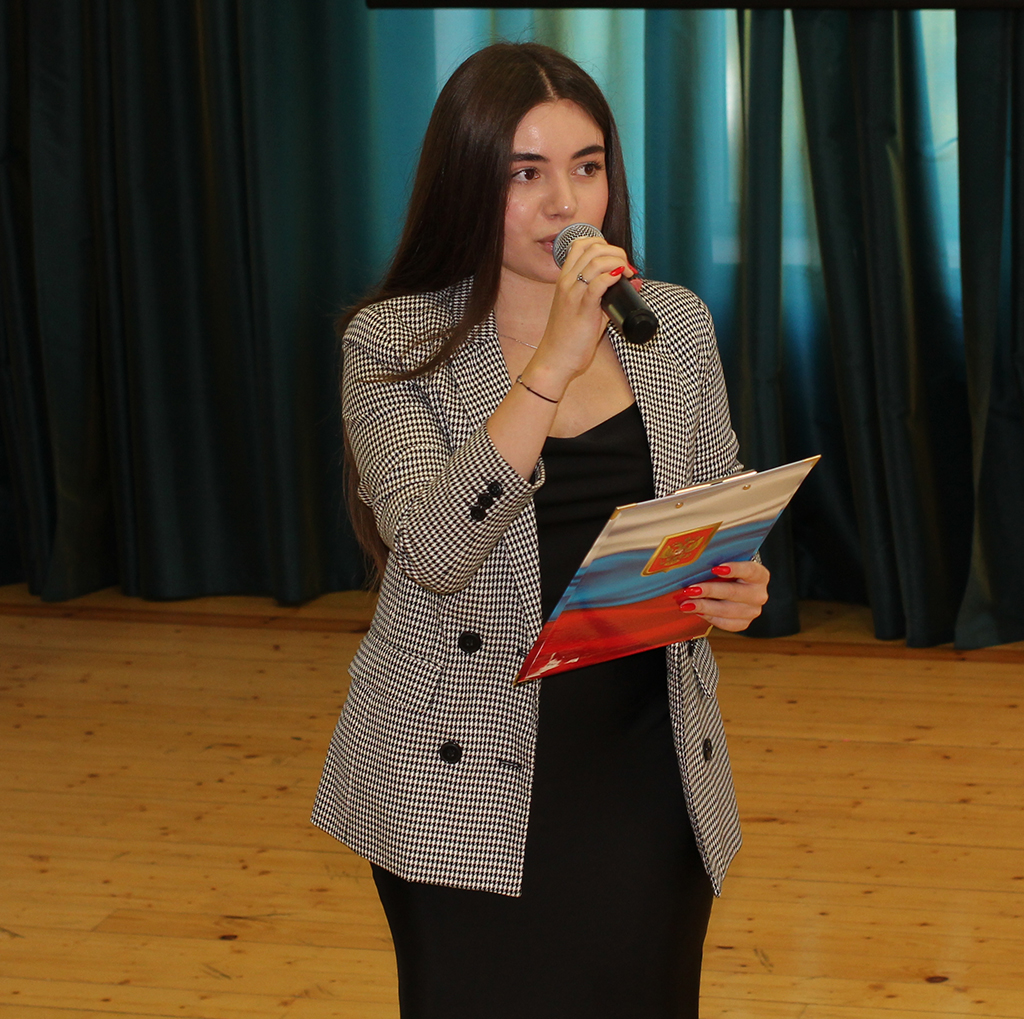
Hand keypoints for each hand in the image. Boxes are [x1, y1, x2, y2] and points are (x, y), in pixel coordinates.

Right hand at [531, 235, 637, 383]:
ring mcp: (572, 293)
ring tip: (628, 274)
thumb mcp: (587, 309)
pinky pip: (598, 283)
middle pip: (592, 247)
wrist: (556, 359)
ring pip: (596, 261)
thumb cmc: (570, 337)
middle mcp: (566, 281)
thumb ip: (607, 294)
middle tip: (627, 267)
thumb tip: (634, 282)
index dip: (603, 244)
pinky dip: (612, 276)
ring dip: (618, 262)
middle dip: (616, 252)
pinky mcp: (581, 308)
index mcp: (565, 278)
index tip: (616, 259)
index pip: (581, 244)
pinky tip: (621, 279)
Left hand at [675, 560, 769, 631]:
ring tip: (686, 604)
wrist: (734, 588)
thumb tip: (694, 566)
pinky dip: (709, 617)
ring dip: (704, 607)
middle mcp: (759, 594)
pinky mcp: (744, 623)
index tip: (715, 569)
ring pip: (727, 610)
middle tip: (690, 590)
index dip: (734, 569)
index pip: (749, 571)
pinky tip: (697, 612)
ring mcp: (753, 611)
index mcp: (759, 575)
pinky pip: (725, 623)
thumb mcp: (726, 565)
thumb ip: (716, 565)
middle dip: (709, 591)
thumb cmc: (727, 574)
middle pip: (734, 592)